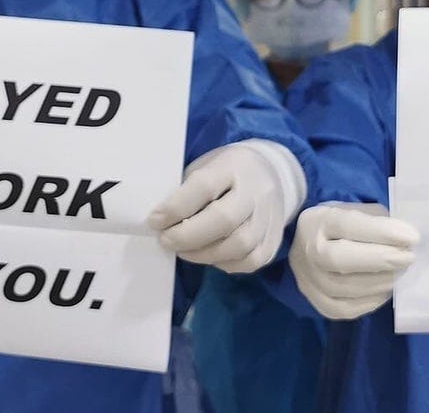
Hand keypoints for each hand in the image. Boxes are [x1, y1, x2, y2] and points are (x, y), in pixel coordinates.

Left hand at [148, 142, 297, 273]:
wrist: (270, 174)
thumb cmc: (226, 172)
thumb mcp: (204, 167)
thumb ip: (185, 191)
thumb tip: (159, 221)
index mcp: (234, 166)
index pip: (204, 187)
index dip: (175, 208)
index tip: (154, 221)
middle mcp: (256, 191)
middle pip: (224, 220)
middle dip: (187, 236)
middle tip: (166, 240)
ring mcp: (269, 217)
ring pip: (239, 246)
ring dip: (203, 254)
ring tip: (184, 250)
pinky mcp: (274, 240)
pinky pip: (250, 261)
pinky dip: (224, 263)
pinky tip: (209, 254)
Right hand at [289, 202, 418, 319]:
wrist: (311, 245)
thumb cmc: (343, 226)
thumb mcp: (358, 211)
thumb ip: (378, 222)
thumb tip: (405, 239)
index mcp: (318, 220)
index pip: (348, 224)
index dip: (382, 232)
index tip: (411, 237)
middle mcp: (307, 249)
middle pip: (339, 259)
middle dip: (380, 259)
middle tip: (408, 258)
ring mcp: (307, 279)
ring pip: (343, 287)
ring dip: (379, 281)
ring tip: (399, 273)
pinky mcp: (314, 301)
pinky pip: (343, 309)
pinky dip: (369, 301)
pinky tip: (383, 290)